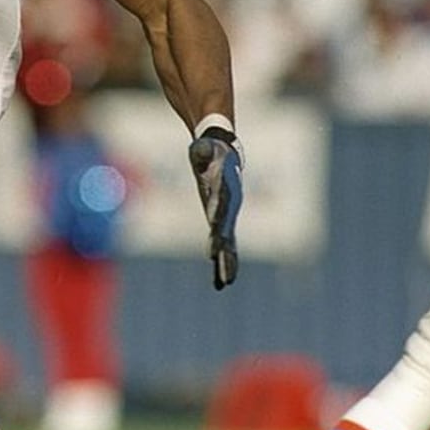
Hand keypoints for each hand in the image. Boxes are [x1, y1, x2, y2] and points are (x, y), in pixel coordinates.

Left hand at [188, 125, 244, 290]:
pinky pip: (223, 244)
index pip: (222, 207)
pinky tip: (220, 282)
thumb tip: (199, 149)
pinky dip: (222, 261)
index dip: (219, 222)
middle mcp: (230, 206)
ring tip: (224, 282)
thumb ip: (203, 151)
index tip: (216, 238)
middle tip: (223, 270)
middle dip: (225, 251)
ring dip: (226, 263)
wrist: (224, 153)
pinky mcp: (222, 220)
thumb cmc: (211, 149)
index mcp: (226, 189)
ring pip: (228, 243)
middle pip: (228, 231)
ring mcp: (227, 215)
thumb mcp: (205, 147)